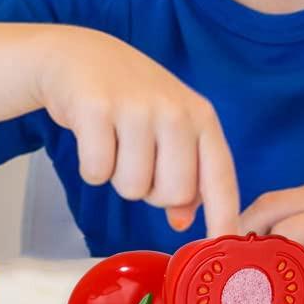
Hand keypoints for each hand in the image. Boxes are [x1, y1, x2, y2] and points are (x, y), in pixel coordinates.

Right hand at [32, 27, 238, 234]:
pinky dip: (90, 167)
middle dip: (150, 191)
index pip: (220, 177)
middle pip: (173, 193)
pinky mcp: (96, 109)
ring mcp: (136, 107)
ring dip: (116, 177)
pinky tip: (91, 137)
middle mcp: (174, 110)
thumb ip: (184, 171)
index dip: (223, 218)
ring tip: (113, 141)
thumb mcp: (167, 126)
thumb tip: (183, 222)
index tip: (224, 248)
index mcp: (200, 116)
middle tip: (135, 158)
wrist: (79, 55)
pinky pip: (96, 173)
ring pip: (132, 188)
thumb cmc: (129, 97)